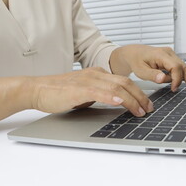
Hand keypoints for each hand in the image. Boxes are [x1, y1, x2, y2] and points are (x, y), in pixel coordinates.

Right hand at [30, 67, 153, 116]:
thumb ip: (100, 95)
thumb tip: (115, 103)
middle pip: (125, 83)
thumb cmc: (59, 93)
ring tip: (140, 110)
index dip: (139, 93)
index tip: (147, 104)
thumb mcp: (85, 93)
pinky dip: (111, 97)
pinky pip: (99, 92)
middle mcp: (95, 74)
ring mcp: (87, 80)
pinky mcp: (78, 89)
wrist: (37, 89)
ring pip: (116, 87)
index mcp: (98, 74)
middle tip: (149, 109)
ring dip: (131, 100)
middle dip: (141, 97)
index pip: (124, 81)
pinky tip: (120, 102)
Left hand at [110, 45, 185, 91]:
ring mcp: (171, 55)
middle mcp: (168, 53)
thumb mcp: (140, 70)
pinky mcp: (171, 59)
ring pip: (184, 67)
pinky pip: (180, 68)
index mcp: (161, 54)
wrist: (134, 53)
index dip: (176, 79)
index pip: (175, 67)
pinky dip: (184, 76)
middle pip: (183, 66)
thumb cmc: (136, 61)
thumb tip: (162, 79)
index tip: (173, 89)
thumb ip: (152, 75)